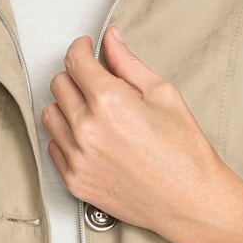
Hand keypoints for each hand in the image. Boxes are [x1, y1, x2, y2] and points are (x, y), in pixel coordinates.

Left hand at [41, 25, 242, 242]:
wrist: (191, 202)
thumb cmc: (185, 152)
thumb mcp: (164, 94)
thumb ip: (129, 64)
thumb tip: (112, 40)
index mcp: (110, 102)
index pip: (76, 62)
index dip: (81, 48)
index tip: (86, 48)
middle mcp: (87, 130)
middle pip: (59, 85)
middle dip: (76, 76)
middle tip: (95, 80)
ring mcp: (78, 158)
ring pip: (50, 116)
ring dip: (66, 106)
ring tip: (91, 110)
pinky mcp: (75, 181)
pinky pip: (54, 147)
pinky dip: (66, 137)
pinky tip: (89, 137)